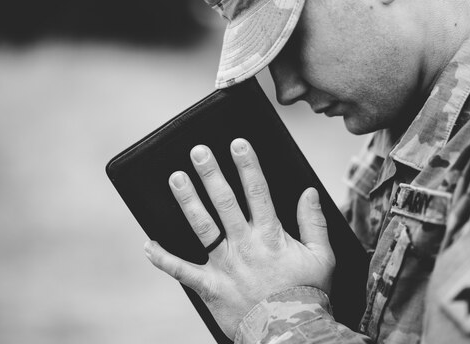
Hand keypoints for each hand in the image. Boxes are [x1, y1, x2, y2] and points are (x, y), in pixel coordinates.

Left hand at [144, 138, 335, 338]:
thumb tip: (308, 191)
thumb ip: (314, 222)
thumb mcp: (322, 256)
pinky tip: (147, 244)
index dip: (247, 165)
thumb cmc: (307, 293)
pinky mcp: (210, 286)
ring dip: (188, 201)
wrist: (289, 332)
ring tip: (176, 178)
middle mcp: (244, 245)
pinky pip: (182, 271)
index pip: (257, 192)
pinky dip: (163, 259)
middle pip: (224, 202)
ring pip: (202, 227)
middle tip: (197, 151)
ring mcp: (224, 265)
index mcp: (271, 236)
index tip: (237, 143)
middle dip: (211, 174)